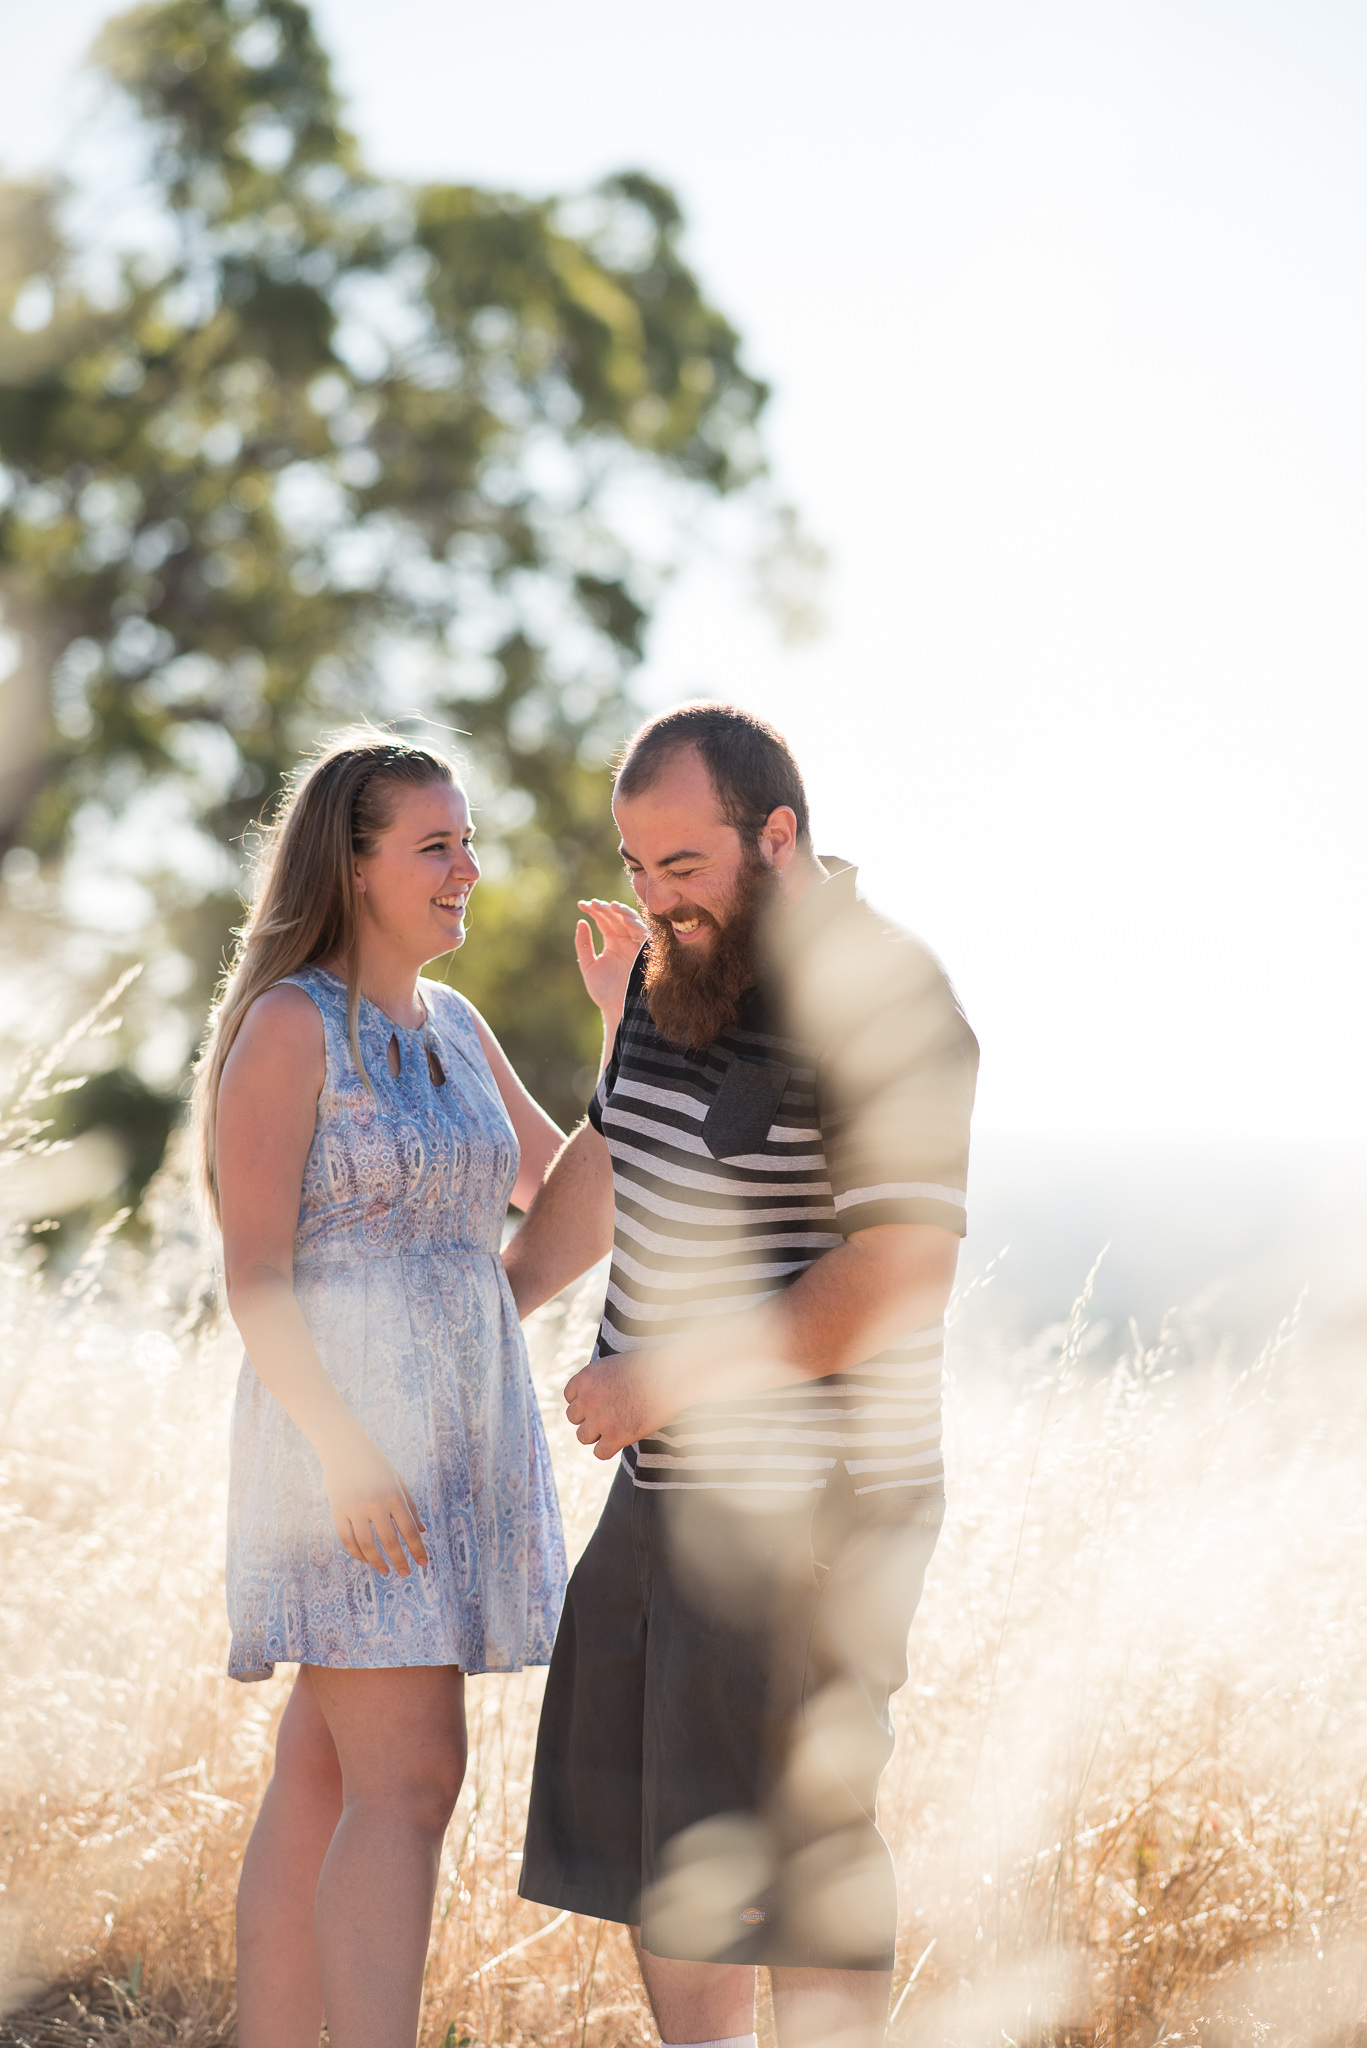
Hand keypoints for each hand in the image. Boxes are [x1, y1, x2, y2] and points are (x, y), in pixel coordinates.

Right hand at [319, 1421, 428, 1575]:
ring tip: (386, 1570)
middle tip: (406, 1573)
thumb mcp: (397, 1481)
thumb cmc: (376, 1464)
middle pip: (389, 1541)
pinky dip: (357, 1553)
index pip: (408, 1529)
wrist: (344, 1447)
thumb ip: (410, 1506)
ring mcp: (354, 1508)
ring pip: (367, 1545)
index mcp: (393, 1495)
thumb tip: (421, 1532)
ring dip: (377, 1562)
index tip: (424, 1563)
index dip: (417, 1549)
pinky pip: (347, 1539)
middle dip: (400, 1560)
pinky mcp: (337, 1511)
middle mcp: (374, 1503)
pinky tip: (366, 1559)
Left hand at [564, 1353, 681, 1459]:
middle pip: (573, 1417)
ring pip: (583, 1437)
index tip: (598, 1402)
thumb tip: (597, 1396)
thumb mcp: (614, 1365)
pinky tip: (621, 1441)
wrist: (669, 1377)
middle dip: (588, 1417)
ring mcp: (600, 1419)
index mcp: (585, 1378)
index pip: (570, 1396)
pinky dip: (609, 1450)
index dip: (584, 1401)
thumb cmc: (649, 1367)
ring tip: (616, 1428)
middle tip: (609, 1415)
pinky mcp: (616, 1436)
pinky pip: (600, 1453)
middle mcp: (587, 1399)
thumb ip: (599, 1381)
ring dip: (596, 1435)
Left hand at [575, 898, 646, 1019]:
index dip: (594, 911)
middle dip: (606, 909)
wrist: (617, 1010)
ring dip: (622, 912)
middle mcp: (626, 941)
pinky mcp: (646, 953)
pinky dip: (636, 925)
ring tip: (609, 906)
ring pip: (633, 922)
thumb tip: (581, 922)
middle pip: (617, 918)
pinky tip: (624, 919)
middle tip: (593, 904)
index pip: (604, 920)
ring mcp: (636, 945)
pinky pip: (645, 935)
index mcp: (613, 942)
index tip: (582, 904)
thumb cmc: (604, 991)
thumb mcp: (588, 966)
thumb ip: (583, 944)